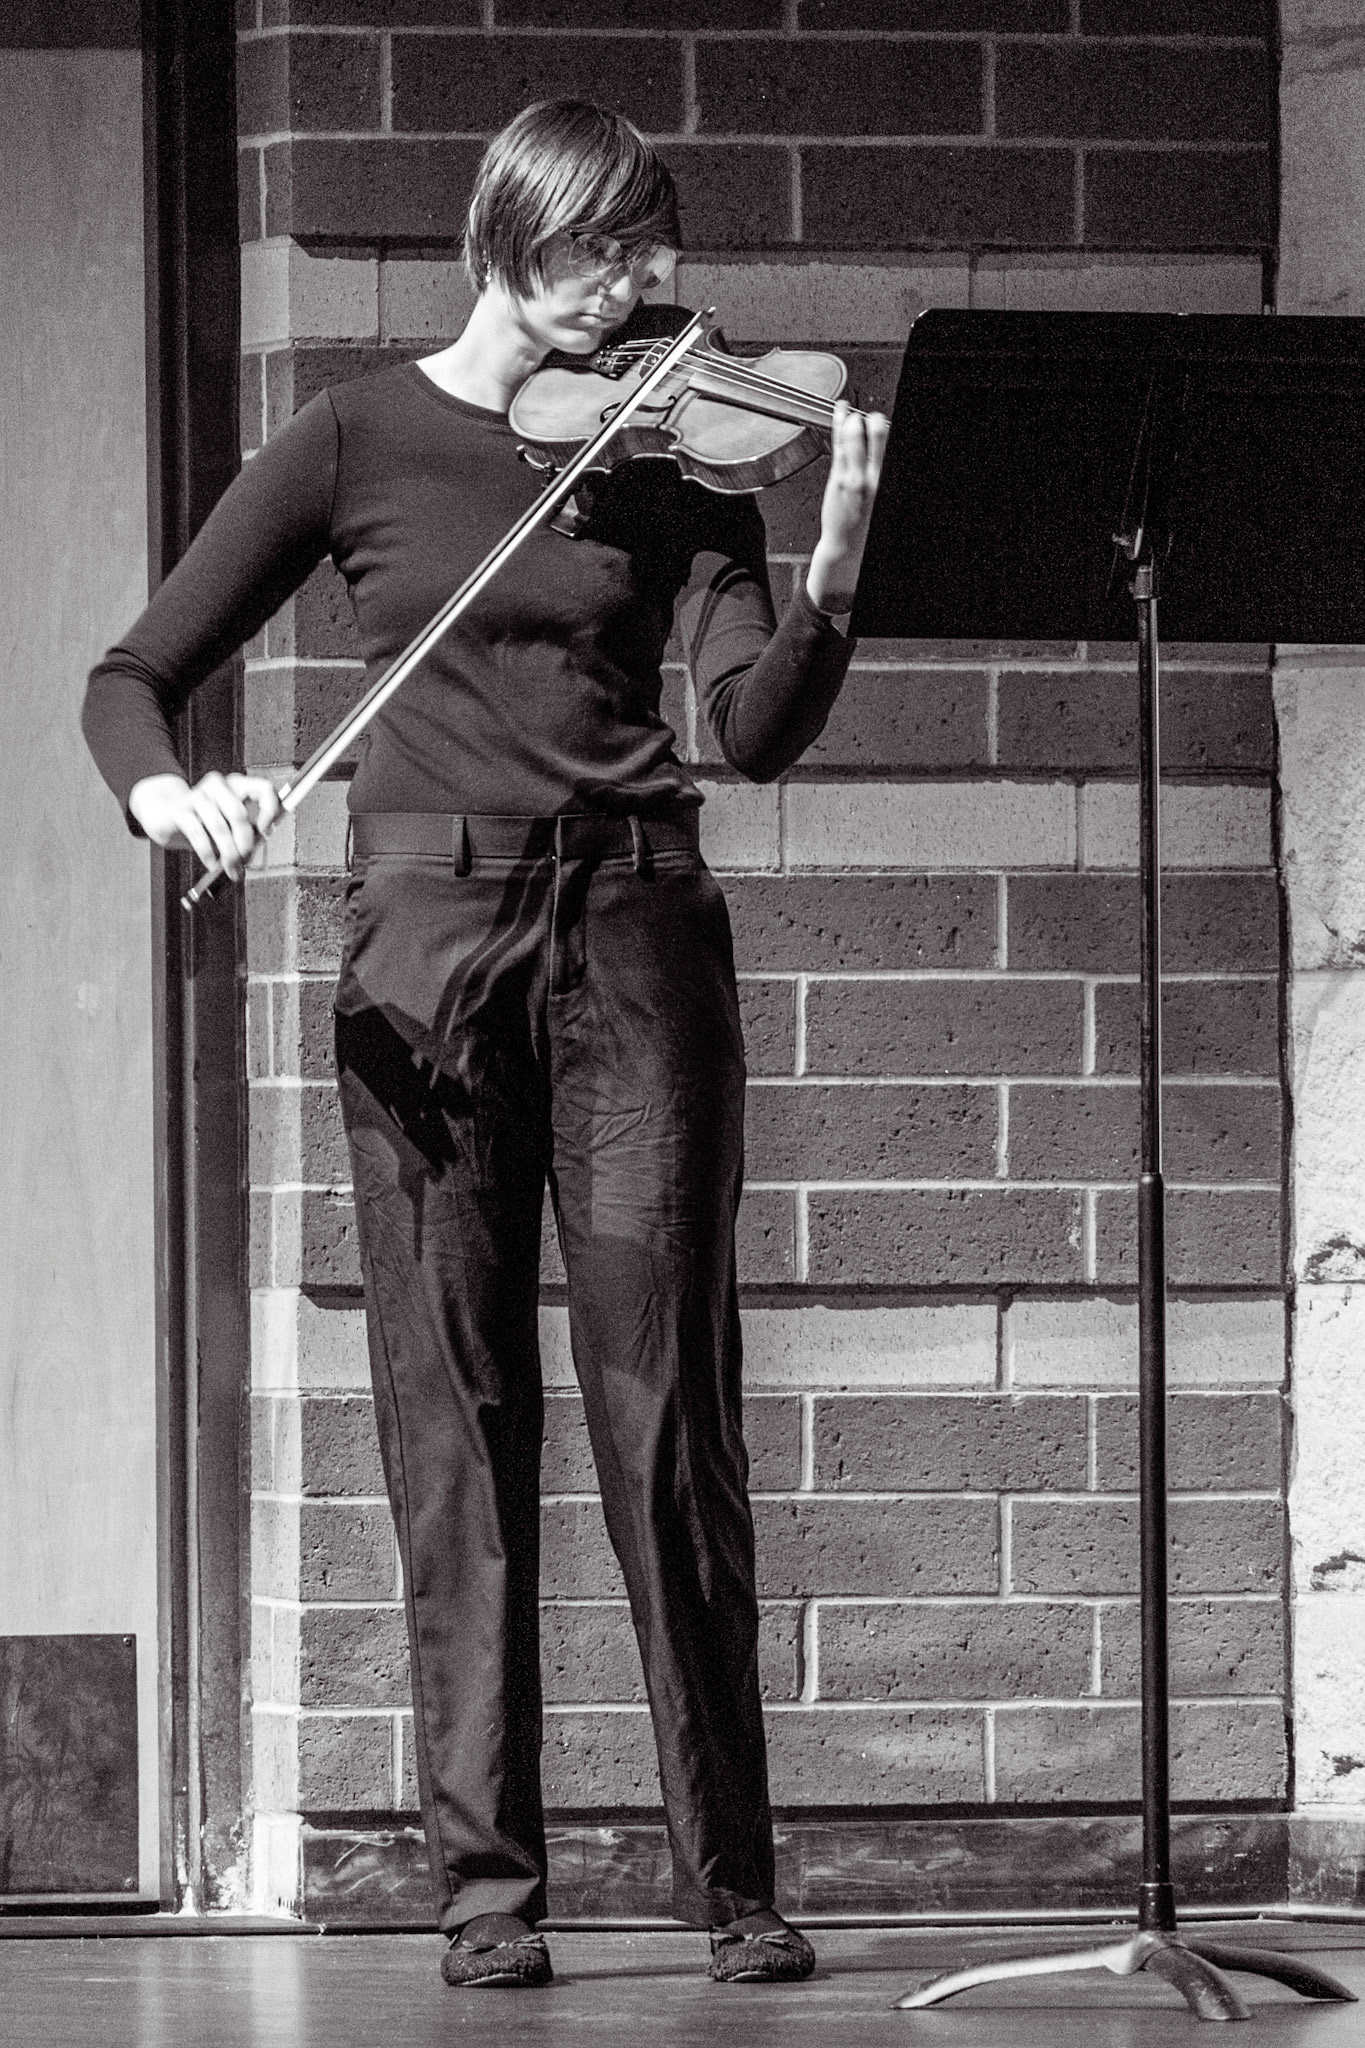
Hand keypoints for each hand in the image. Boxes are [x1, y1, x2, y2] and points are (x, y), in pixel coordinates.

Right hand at [128, 770, 282, 880]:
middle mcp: (218, 786)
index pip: (263, 788)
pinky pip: (198, 833)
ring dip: (228, 853)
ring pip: (219, 826)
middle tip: (245, 860)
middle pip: (238, 814)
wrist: (164, 815)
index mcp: (236, 785)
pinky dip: (208, 853)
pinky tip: (211, 863)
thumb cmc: (203, 821)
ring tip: (230, 867)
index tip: (265, 832)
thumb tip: (258, 847)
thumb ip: (247, 831)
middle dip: (244, 843)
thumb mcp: (229, 824)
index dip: (269, 810)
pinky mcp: (180, 810)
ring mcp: (197, 795)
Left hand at [805, 400, 889, 616]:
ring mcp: (855, 477)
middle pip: (878, 437)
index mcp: (887, 481)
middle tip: (872, 417)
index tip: (884, 424)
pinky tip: (840, 415)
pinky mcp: (838, 478)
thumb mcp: (881, 497)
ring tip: (849, 413)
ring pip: (854, 438)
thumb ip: (881, 475)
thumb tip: (882, 455)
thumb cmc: (865, 524)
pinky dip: (839, 426)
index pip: (890, 446)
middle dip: (874, 421)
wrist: (847, 546)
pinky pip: (839, 446)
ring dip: (852, 421)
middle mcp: (875, 478)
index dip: (887, 431)